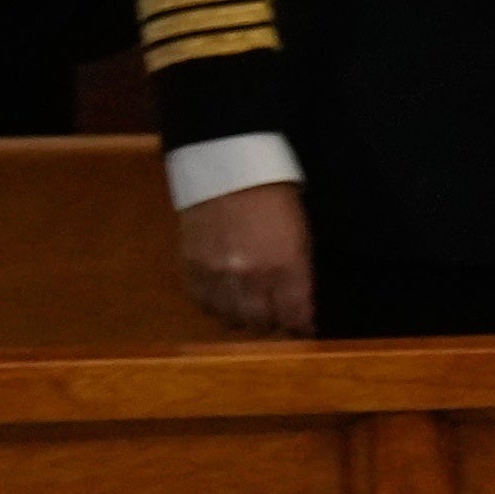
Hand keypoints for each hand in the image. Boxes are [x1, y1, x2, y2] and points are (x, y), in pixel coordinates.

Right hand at [178, 180, 316, 333]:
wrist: (227, 165)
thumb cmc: (273, 196)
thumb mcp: (301, 233)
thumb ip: (300, 273)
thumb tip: (302, 305)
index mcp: (285, 265)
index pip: (295, 317)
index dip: (301, 327)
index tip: (303, 328)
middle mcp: (250, 275)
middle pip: (261, 324)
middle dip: (272, 324)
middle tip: (276, 317)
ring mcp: (217, 272)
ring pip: (230, 319)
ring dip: (243, 319)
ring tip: (250, 309)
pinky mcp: (192, 265)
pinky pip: (203, 302)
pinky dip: (215, 306)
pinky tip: (224, 298)